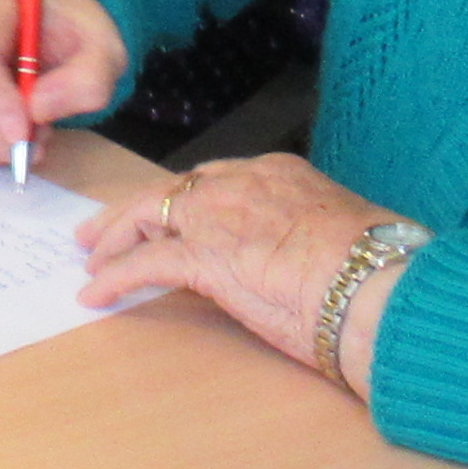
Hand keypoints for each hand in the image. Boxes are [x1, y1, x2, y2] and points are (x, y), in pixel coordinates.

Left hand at [75, 154, 392, 376]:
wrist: (376, 284)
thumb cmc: (376, 271)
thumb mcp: (339, 237)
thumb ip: (306, 237)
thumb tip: (297, 260)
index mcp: (280, 174)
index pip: (213, 180)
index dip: (181, 200)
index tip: (164, 214)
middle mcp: (242, 183)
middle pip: (170, 189)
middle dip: (131, 210)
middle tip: (102, 230)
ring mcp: (218, 215)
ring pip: (146, 216)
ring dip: (113, 240)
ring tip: (91, 261)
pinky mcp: (202, 255)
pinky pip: (143, 263)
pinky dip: (114, 277)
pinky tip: (96, 294)